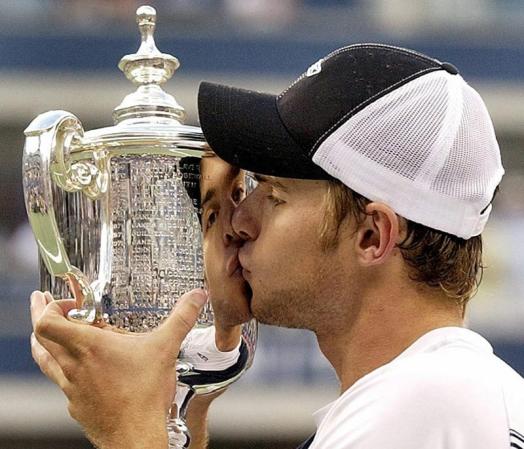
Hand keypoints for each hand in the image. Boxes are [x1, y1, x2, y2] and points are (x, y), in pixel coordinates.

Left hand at [30, 288, 207, 448]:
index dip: (49, 307)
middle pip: (39, 337)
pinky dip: (62, 367)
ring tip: (49, 332)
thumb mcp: (166, 348)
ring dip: (46, 342)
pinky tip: (78, 368)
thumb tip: (196, 297)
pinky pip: (60, 380)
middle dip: (39, 315)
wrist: (135, 437)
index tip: (66, 302)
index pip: (47, 322)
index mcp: (90, 347)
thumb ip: (181, 318)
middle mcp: (73, 365)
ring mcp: (71, 386)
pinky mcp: (75, 403)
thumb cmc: (145, 396)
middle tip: (43, 302)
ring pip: (45, 360)